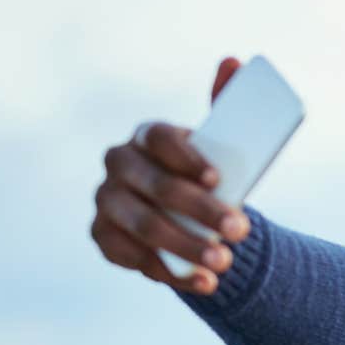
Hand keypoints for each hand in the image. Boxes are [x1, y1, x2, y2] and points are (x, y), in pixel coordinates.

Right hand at [91, 57, 248, 294]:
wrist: (187, 216)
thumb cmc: (207, 174)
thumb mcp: (222, 145)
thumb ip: (227, 105)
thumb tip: (234, 60)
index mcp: (147, 135)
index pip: (160, 139)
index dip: (187, 158)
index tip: (218, 179)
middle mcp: (119, 164)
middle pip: (156, 188)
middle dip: (200, 212)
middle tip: (240, 231)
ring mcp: (106, 201)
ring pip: (143, 226)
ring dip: (186, 246)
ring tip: (225, 263)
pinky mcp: (104, 237)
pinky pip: (132, 257)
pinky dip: (170, 273)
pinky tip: (203, 283)